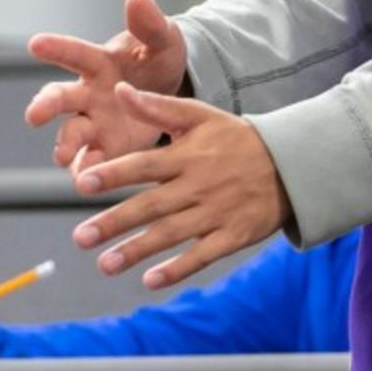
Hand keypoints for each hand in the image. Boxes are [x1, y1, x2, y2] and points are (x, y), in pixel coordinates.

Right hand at [25, 0, 189, 177]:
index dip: (55, 48)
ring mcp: (94, 123)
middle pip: (60, 97)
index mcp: (98, 62)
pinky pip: (91, 162)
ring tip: (63, 158)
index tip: (35, 43)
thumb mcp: (162, 40)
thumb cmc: (158, 59)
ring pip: (71, 134)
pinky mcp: (106, 148)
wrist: (170, 93)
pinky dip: (87, 172)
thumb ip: (150, 24)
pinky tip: (86, 183)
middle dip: (45, 105)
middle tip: (34, 116)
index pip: (74, 52)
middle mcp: (88, 93)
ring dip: (65, 145)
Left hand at [69, 86, 291, 289]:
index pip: (144, 165)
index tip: (83, 183)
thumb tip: (119, 90)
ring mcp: (216, 213)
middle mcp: (198, 185)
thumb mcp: (200, 116)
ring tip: (104, 264)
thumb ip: (157, 107)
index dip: (113, 174)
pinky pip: (202, 255)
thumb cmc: (236, 138)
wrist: (290, 165)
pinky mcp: (233, 236)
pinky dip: (177, 269)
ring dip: (136, 250)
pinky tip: (150, 281)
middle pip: (151, 205)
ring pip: (170, 234)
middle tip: (81, 238)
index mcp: (187, 155)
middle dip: (115, 222)